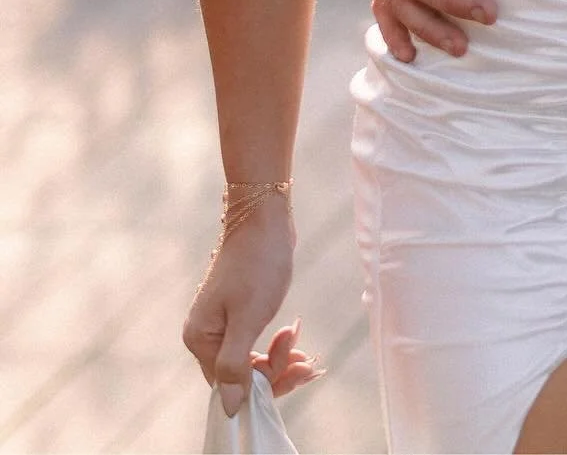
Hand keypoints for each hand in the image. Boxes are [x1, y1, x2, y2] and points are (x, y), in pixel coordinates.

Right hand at [183, 203, 313, 416]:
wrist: (264, 217)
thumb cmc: (257, 263)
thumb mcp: (248, 316)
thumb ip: (234, 364)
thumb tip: (229, 408)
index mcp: (201, 340)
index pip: (230, 386)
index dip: (265, 386)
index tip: (297, 370)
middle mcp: (206, 337)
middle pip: (242, 376)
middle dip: (277, 371)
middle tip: (307, 358)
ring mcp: (222, 326)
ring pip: (253, 361)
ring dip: (281, 357)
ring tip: (300, 340)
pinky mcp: (239, 315)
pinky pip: (257, 343)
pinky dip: (278, 345)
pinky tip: (294, 334)